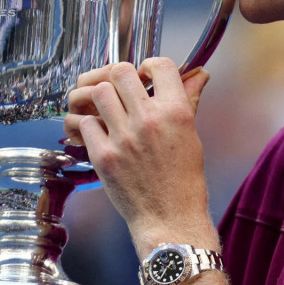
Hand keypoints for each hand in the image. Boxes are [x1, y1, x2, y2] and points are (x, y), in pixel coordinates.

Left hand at [64, 58, 216, 252]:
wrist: (170, 219)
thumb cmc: (184, 181)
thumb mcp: (192, 136)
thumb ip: (188, 101)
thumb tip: (199, 74)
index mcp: (176, 112)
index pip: (160, 65)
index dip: (149, 65)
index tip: (145, 76)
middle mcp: (149, 120)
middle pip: (121, 72)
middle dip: (120, 78)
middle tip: (122, 91)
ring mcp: (124, 137)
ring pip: (99, 93)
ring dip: (101, 98)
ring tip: (107, 110)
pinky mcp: (103, 155)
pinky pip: (84, 123)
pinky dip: (88, 125)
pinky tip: (98, 133)